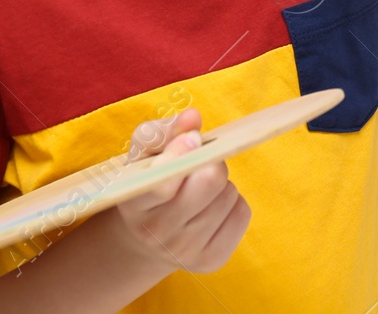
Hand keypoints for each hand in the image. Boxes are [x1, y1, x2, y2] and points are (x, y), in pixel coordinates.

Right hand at [110, 108, 250, 275]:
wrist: (147, 238)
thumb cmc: (148, 182)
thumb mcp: (143, 155)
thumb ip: (162, 130)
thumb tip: (193, 117)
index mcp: (134, 203)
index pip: (164, 181)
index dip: (183, 152)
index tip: (193, 138)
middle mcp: (158, 233)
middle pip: (210, 181)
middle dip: (210, 162)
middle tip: (199, 163)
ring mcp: (186, 252)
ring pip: (228, 194)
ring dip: (220, 183)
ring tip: (200, 188)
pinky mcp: (212, 260)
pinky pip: (242, 213)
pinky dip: (232, 202)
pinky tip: (211, 206)